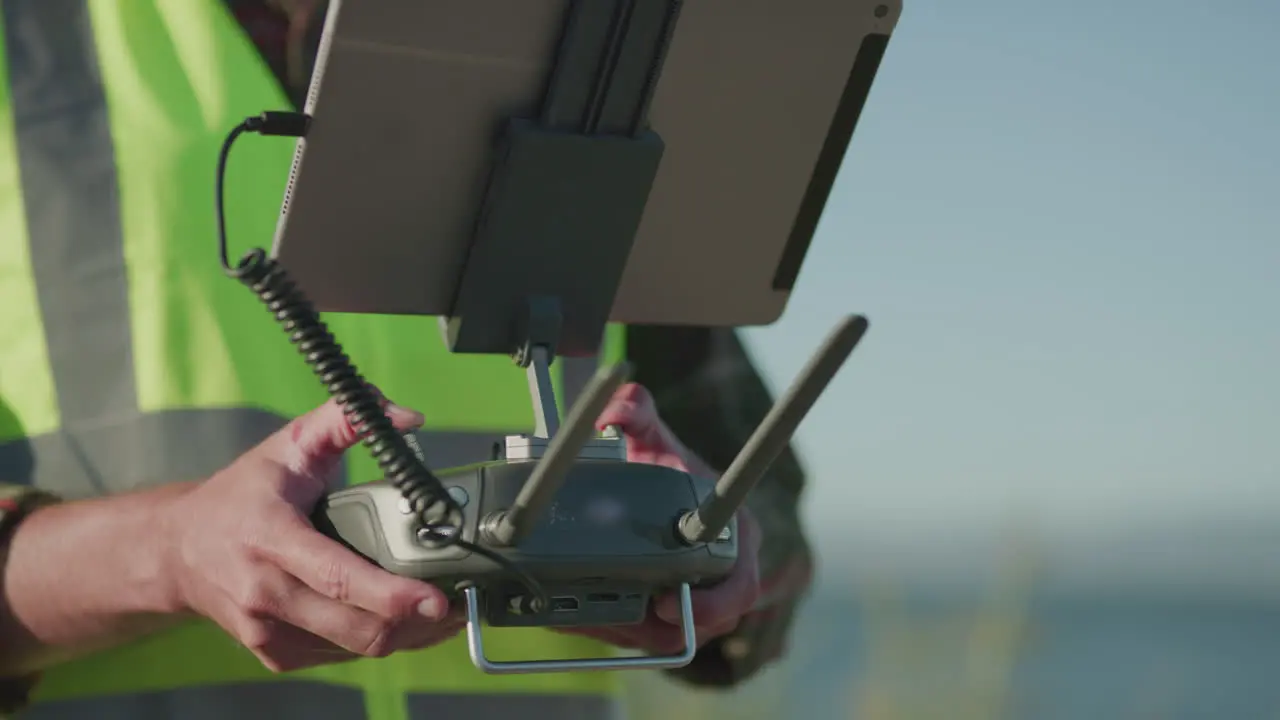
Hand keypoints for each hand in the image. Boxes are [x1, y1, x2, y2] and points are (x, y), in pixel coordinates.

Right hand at [158, 396, 464, 671]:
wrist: (176, 549)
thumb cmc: (240, 494)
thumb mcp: (288, 444)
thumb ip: (345, 419)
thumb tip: (406, 416)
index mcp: (270, 538)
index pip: (337, 577)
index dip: (391, 594)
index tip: (435, 599)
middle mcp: (264, 592)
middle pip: (355, 625)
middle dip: (415, 623)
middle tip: (456, 604)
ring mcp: (265, 631)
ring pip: (354, 648)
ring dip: (404, 636)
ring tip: (437, 614)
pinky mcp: (273, 654)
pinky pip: (338, 655)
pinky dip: (374, 641)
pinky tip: (394, 620)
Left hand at [555, 383, 762, 654]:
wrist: (659, 489)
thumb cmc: (666, 465)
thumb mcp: (653, 436)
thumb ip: (636, 411)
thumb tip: (617, 407)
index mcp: (735, 536)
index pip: (740, 583)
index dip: (713, 603)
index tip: (672, 603)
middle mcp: (725, 575)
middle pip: (707, 624)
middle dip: (664, 628)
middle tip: (626, 618)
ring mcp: (699, 600)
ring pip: (672, 637)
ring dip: (632, 632)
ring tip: (592, 617)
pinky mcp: (668, 617)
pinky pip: (646, 636)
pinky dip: (615, 629)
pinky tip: (580, 617)